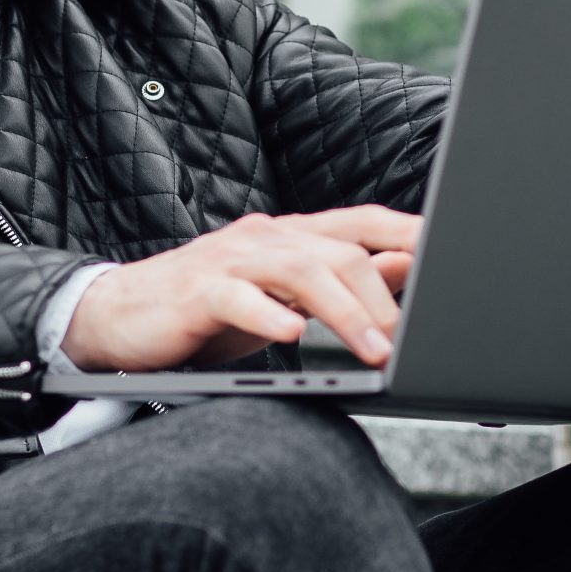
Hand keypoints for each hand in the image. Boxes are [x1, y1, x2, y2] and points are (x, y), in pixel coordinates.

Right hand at [59, 205, 419, 371]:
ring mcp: (228, 261)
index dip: (406, 234)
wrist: (118, 318)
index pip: (359, 223)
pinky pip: (236, 297)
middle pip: (337, 251)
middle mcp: (263, 238)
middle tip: (409, 340)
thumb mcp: (283, 298)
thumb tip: (408, 271)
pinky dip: (268, 315)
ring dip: (344, 310)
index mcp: (289, 236)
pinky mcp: (195, 291)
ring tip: (373, 348)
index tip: (451, 255)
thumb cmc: (207, 312)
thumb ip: (341, 283)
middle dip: (382, 295)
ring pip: (298, 270)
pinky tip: (292, 335)